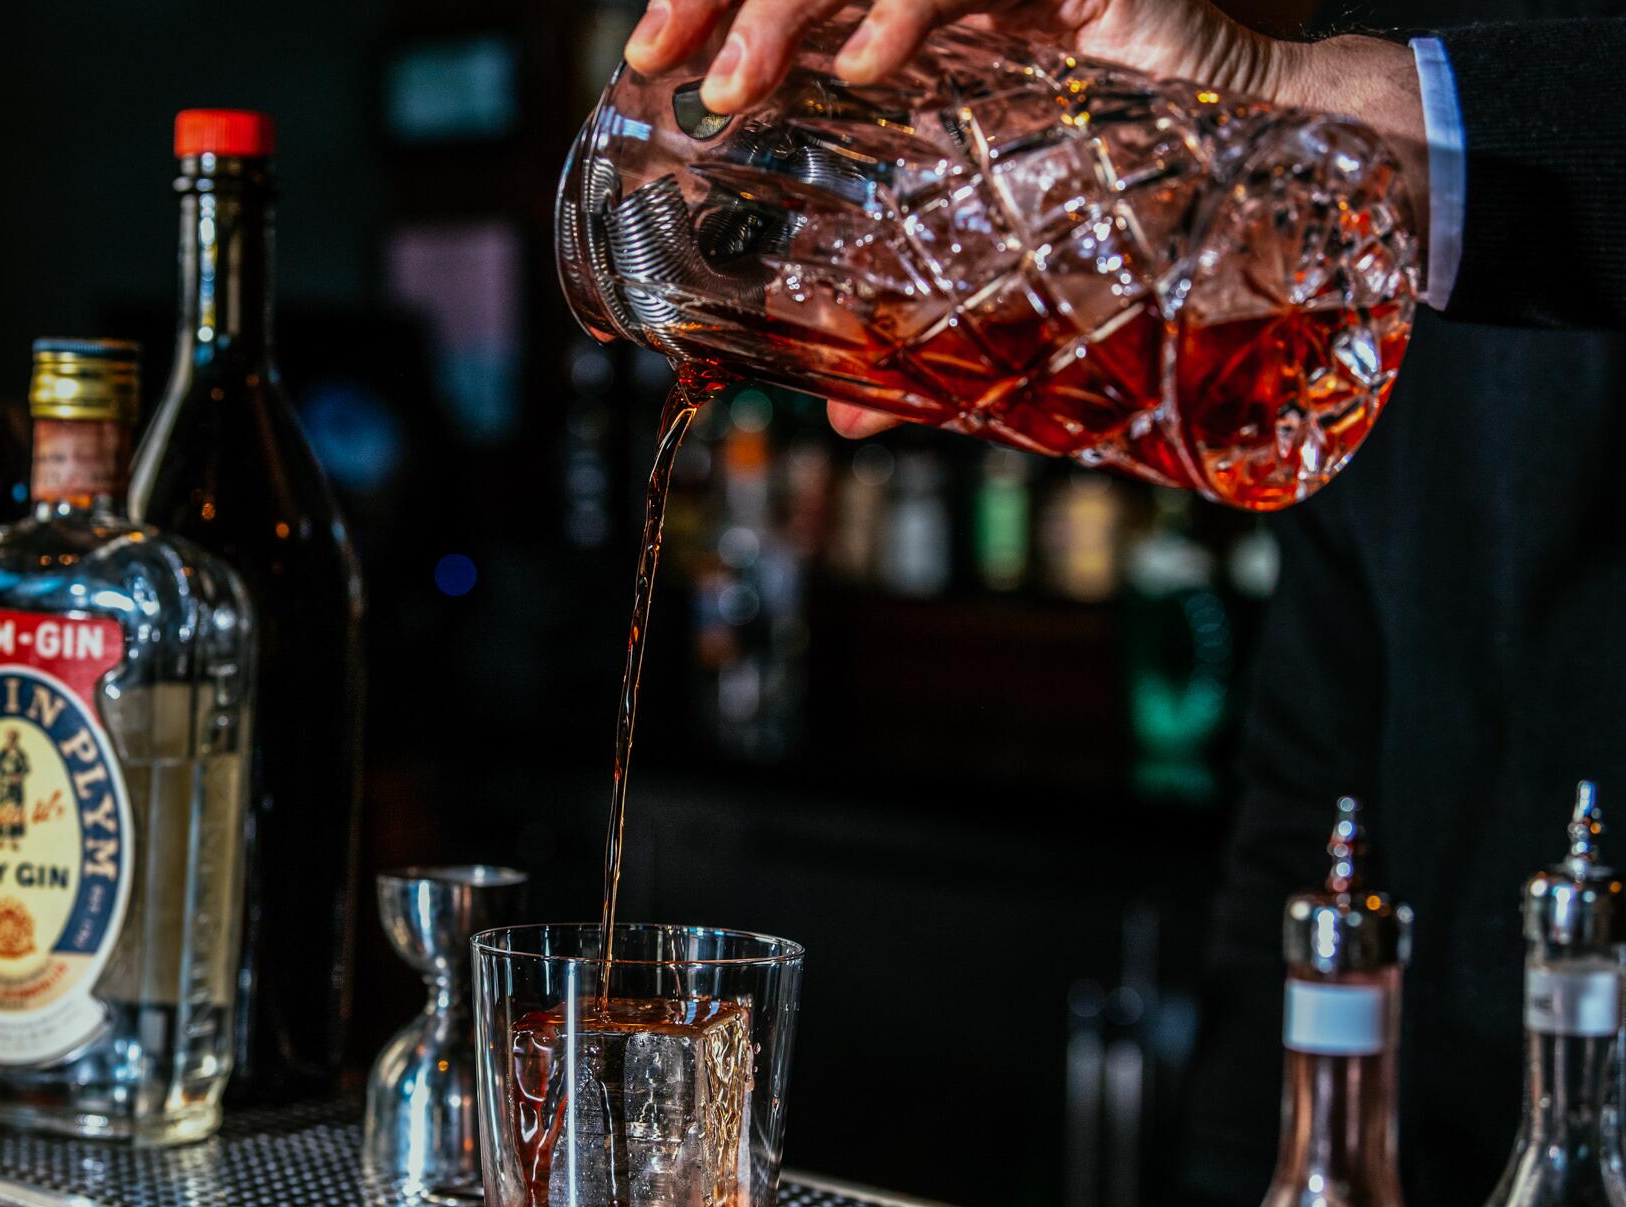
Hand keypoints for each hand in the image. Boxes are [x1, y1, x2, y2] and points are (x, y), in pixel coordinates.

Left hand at [624, 0, 1425, 437]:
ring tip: (735, 81)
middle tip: (657, 61)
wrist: (1316, 186)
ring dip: (795, 7)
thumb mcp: (1026, 285)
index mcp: (938, 55)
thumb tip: (847, 414)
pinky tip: (870, 63)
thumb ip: (939, 337)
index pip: (807, 14)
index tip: (643, 72)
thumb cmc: (1168, 222)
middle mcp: (970, 6)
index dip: (716, 21)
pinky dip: (915, 5)